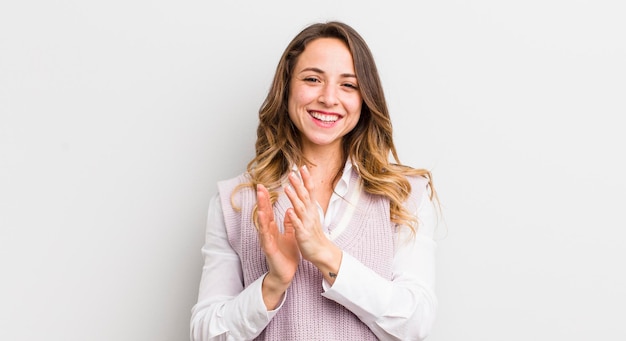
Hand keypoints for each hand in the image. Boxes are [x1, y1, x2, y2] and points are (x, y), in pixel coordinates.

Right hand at [256, 183, 299, 307]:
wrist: (286, 273)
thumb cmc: (287, 255)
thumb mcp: (290, 236)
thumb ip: (288, 224)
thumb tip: (289, 210)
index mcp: (273, 229)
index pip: (269, 211)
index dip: (266, 199)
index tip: (263, 186)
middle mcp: (268, 233)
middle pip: (264, 214)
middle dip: (262, 200)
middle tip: (259, 186)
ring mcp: (267, 240)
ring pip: (263, 223)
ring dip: (261, 210)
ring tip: (260, 198)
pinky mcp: (269, 248)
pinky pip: (266, 236)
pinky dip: (264, 226)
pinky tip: (262, 218)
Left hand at [284, 166, 340, 270]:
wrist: (321, 252)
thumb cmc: (314, 234)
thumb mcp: (311, 216)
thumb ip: (306, 205)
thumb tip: (302, 194)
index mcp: (311, 210)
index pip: (310, 190)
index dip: (306, 179)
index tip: (302, 167)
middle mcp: (310, 214)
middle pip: (304, 196)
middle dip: (298, 184)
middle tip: (292, 172)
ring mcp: (307, 223)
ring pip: (300, 208)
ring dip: (294, 197)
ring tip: (287, 187)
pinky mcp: (303, 234)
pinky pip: (298, 225)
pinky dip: (294, 217)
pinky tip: (289, 210)